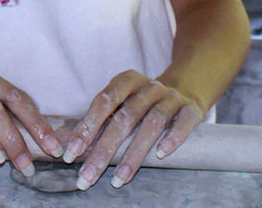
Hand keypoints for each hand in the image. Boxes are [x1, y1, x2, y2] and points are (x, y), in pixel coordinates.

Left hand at [64, 69, 203, 189]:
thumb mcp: (123, 101)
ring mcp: (171, 97)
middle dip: (104, 150)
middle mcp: (148, 87)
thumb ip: (102, 118)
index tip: (72, 153)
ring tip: (119, 179)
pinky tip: (161, 156)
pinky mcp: (192, 109)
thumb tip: (69, 143)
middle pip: (123, 119)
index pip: (102, 103)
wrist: (185, 89)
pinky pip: (183, 123)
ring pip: (152, 124)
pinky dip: (172, 138)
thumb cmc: (143, 102)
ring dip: (134, 154)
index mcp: (125, 81)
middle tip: (88, 176)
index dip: (86, 128)